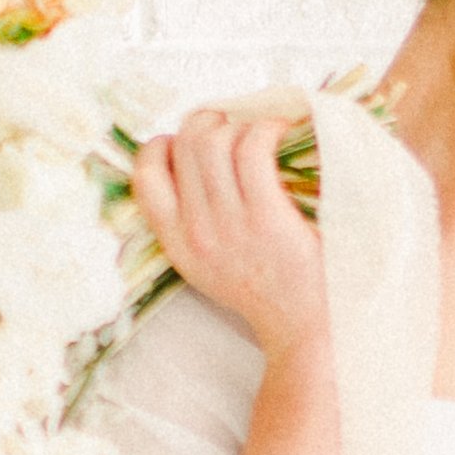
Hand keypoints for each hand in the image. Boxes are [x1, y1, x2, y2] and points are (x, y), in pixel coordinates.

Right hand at [130, 112, 328, 361]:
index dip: (166, 145)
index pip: (145, 176)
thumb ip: (196, 226)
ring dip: (242, 124)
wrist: (309, 332)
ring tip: (267, 131)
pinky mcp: (267, 218)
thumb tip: (199, 167)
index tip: (194, 141)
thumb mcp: (213, 267)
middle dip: (210, 122)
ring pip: (217, 141)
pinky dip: (268, 129)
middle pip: (186, 145)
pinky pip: (253, 148)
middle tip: (238, 126)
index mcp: (177, 243)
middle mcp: (196, 232)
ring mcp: (230, 224)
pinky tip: (286, 134)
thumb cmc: (273, 293)